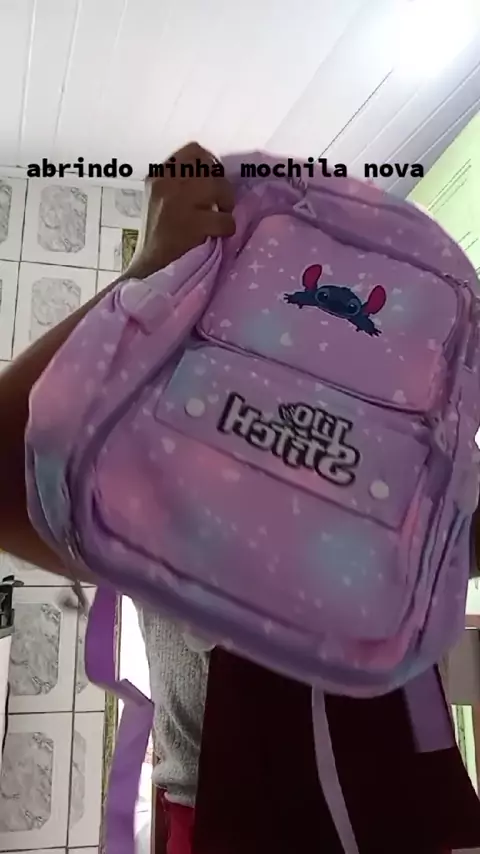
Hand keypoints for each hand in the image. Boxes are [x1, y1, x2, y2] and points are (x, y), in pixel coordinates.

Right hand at [127, 142, 235, 279]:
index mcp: (158, 176)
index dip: (210, 164)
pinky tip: (218, 235)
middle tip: (220, 204)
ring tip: (220, 219)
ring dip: (226, 205)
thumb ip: (179, 183)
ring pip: (219, 187)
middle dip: (221, 186)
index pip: (194, 151)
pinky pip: (224, 219)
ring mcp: (177, 202)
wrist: (149, 269)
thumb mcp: (159, 199)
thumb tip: (212, 175)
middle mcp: (165, 183)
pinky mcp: (191, 224)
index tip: (213, 182)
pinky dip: (227, 228)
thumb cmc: (158, 237)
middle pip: (210, 167)